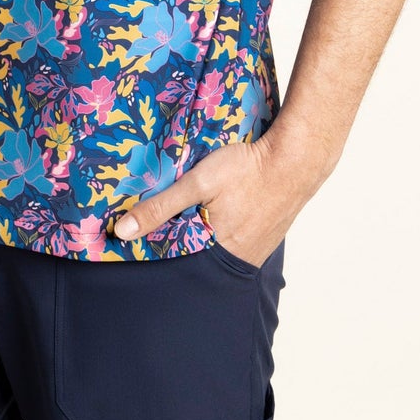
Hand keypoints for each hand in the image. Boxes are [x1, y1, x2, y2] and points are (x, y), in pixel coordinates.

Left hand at [110, 132, 317, 266]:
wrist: (297, 160)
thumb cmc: (247, 169)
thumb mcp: (198, 182)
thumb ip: (160, 207)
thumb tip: (122, 231)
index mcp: (215, 252)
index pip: (173, 259)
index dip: (154, 244)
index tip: (133, 233)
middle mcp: (235, 260)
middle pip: (195, 257)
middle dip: (179, 241)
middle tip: (167, 220)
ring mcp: (253, 252)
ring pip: (215, 251)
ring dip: (201, 236)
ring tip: (194, 215)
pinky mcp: (264, 241)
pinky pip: (234, 245)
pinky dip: (221, 233)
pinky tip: (219, 215)